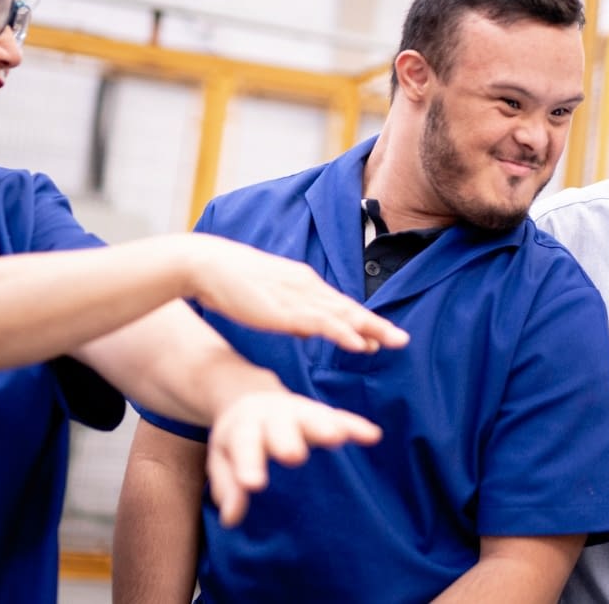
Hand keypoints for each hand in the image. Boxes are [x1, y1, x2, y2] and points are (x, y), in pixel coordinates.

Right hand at [183, 235, 408, 353]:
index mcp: (302, 283)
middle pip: (348, 309)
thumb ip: (288, 312)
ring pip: (343, 315)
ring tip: (393, 342)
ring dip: (370, 329)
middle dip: (376, 325)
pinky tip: (359, 343)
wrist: (207, 265)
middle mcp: (307, 287)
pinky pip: (322, 322)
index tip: (382, 333)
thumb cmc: (230, 283)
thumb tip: (304, 329)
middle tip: (402, 340)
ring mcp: (298, 296)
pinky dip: (343, 332)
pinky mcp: (285, 308)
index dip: (361, 320)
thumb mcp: (266, 300)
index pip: (339, 305)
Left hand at [206, 390, 381, 526]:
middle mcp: (271, 416)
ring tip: (336, 438)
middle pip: (279, 427)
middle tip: (293, 456)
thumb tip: (231, 518)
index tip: (254, 485)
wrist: (251, 399)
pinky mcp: (321, 414)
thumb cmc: (238, 440)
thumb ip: (228, 486)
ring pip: (311, 417)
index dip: (249, 464)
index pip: (244, 445)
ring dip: (323, 427)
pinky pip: (340, 417)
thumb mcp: (222, 460)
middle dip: (286, 440)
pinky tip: (372, 435)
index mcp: (243, 427)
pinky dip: (355, 425)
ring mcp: (298, 413)